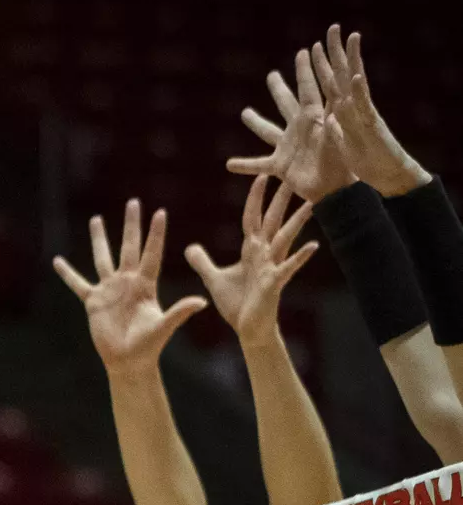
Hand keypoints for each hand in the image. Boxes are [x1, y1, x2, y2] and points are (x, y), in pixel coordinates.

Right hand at [54, 200, 206, 376]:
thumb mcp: (164, 327)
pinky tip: (57, 261)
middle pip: (129, 247)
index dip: (155, 234)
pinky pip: (78, 283)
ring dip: (99, 239)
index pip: (151, 253)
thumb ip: (180, 312)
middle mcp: (128, 282)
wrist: (128, 361)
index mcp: (146, 285)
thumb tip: (201, 302)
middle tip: (133, 202)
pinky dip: (67, 273)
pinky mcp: (93, 301)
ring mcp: (110, 290)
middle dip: (131, 225)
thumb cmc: (149, 346)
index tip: (160, 212)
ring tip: (96, 219)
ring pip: (103, 258)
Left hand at [185, 176, 318, 339]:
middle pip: (273, 221)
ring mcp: (271, 267)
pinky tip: (313, 245)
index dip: (256, 198)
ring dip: (297, 221)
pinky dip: (299, 257)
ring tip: (312, 203)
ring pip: (285, 238)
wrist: (248, 329)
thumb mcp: (213, 278)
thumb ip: (203, 261)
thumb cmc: (236, 303)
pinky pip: (287, 267)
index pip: (252, 217)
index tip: (262, 176)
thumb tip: (189, 247)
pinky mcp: (274, 283)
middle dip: (281, 200)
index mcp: (250, 250)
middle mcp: (264, 254)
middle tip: (294, 177)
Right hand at [228, 49, 357, 202]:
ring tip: (245, 112)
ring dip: (256, 122)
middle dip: (279, 89)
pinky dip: (244, 165)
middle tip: (272, 74)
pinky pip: (258, 164)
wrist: (336, 192)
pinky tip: (228, 165)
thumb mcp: (337, 141)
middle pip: (285, 104)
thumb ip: (332, 124)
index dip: (305, 71)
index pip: (308, 89)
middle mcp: (298, 130)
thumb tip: (334, 107)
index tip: (305, 51)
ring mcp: (287, 147)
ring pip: (267, 131)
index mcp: (313, 119)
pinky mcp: (280, 166)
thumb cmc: (341, 166)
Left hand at [309, 25, 431, 197]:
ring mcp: (361, 114)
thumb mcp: (339, 145)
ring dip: (352, 61)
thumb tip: (328, 117)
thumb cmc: (363, 161)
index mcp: (339, 113)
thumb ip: (333, 129)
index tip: (311, 46)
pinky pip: (364, 107)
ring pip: (355, 83)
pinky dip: (360, 92)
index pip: (328, 84)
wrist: (385, 176)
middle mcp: (351, 108)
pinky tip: (357, 75)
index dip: (320, 65)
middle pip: (341, 75)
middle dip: (335, 53)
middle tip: (332, 28)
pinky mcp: (371, 126)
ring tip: (350, 39)